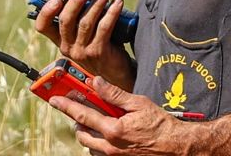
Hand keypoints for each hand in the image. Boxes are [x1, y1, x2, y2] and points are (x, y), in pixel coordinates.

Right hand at [33, 0, 135, 87]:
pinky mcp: (98, 53)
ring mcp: (82, 51)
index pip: (42, 26)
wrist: (118, 71)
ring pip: (85, 23)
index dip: (46, 11)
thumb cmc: (104, 44)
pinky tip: (118, 3)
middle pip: (65, 20)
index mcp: (61, 38)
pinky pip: (103, 28)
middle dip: (76, 1)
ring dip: (97, 4)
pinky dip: (111, 13)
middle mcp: (68, 46)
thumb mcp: (94, 20)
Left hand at [49, 76, 198, 155]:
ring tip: (98, 121)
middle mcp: (110, 146)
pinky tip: (109, 133)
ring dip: (89, 133)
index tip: (54, 100)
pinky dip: (99, 142)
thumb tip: (96, 82)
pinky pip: (101, 152)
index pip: (82, 115)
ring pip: (90, 145)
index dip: (66, 106)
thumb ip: (114, 94)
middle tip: (81, 110)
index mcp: (113, 130)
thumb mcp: (138, 103)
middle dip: (78, 121)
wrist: (175, 147)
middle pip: (82, 134)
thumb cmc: (160, 125)